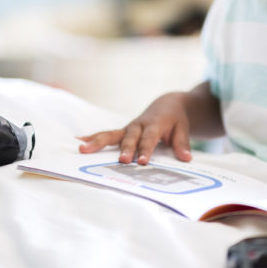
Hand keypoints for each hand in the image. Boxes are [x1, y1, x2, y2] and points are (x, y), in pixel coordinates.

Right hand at [77, 92, 193, 163]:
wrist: (167, 105)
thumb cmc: (176, 119)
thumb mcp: (183, 128)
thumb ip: (182, 143)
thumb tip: (186, 158)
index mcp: (154, 124)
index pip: (149, 138)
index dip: (146, 150)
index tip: (142, 162)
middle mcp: (138, 125)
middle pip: (130, 138)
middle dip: (125, 149)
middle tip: (122, 161)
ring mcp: (128, 128)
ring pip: (111, 135)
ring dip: (98, 142)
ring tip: (83, 149)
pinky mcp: (122, 132)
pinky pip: (106, 135)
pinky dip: (92, 138)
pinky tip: (79, 143)